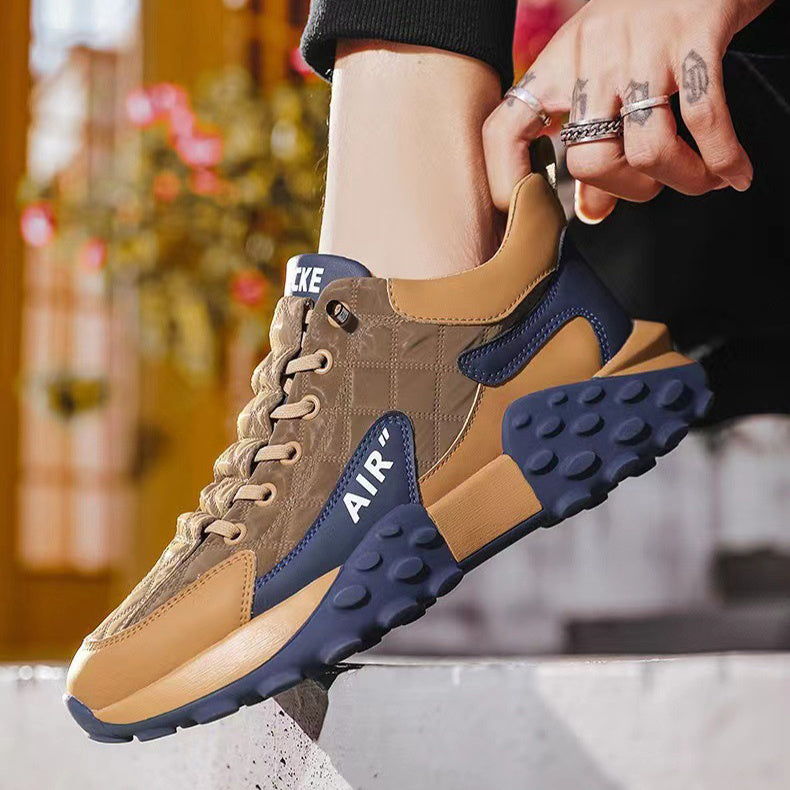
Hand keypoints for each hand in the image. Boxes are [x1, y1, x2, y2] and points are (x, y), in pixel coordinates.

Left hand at [483, 0, 771, 221]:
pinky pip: (704, 118)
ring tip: (701, 179)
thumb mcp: (598, 73)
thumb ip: (593, 144)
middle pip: (589, 160)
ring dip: (681, 179)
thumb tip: (592, 211)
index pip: (505, 129)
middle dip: (630, 190)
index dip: (506, 178)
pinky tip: (734, 172)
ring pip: (647, 149)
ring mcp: (640, 47)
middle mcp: (589, 58)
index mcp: (556, 69)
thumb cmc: (641, 22)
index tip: (528, 210)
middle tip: (653, 187)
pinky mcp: (693, 35)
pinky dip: (723, 157)